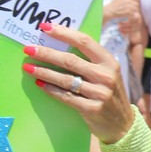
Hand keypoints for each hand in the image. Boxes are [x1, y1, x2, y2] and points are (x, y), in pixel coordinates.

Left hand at [23, 23, 134, 143]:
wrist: (122, 124)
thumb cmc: (109, 93)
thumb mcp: (106, 73)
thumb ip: (89, 61)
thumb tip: (59, 45)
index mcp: (109, 61)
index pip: (84, 41)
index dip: (64, 33)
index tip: (45, 27)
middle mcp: (106, 75)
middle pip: (70, 60)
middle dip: (46, 53)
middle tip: (28, 49)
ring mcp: (100, 93)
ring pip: (65, 79)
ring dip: (44, 72)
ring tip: (28, 67)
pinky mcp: (92, 109)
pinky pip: (66, 96)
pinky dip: (51, 90)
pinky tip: (40, 84)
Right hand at [102, 0, 139, 33]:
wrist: (109, 11)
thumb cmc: (113, 5)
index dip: (137, 1)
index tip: (135, 4)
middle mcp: (127, 0)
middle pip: (137, 4)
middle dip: (136, 7)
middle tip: (135, 11)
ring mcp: (128, 6)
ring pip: (136, 9)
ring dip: (135, 12)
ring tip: (133, 14)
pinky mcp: (127, 12)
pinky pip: (134, 14)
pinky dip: (133, 16)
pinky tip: (131, 17)